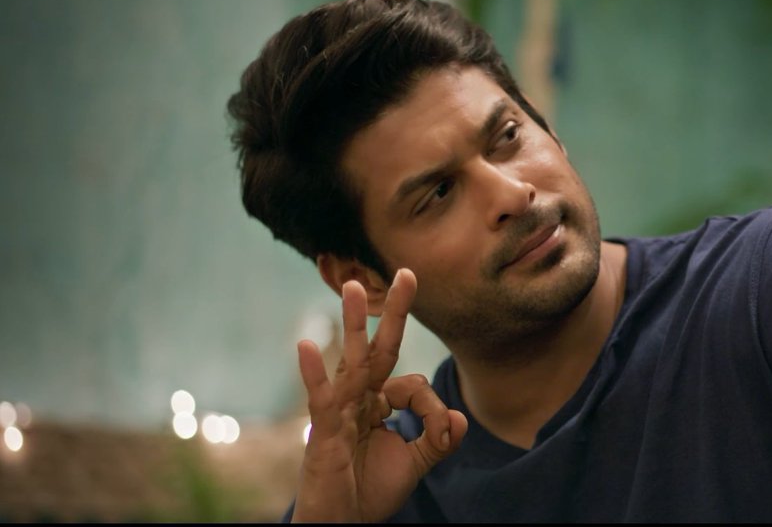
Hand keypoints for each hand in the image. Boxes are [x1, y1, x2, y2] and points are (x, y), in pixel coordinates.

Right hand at [291, 268, 467, 521]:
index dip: (434, 409)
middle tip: (407, 274)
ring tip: (352, 287)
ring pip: (350, 363)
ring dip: (352, 325)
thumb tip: (461, 418)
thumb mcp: (415, 463)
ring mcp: (338, 414)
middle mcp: (357, 400)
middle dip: (392, 313)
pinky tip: (307, 346)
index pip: (412, 386)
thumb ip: (437, 439)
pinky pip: (321, 400)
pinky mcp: (323, 435)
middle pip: (376, 349)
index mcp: (377, 404)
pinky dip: (314, 374)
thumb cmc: (369, 490)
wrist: (342, 525)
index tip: (443, 434)